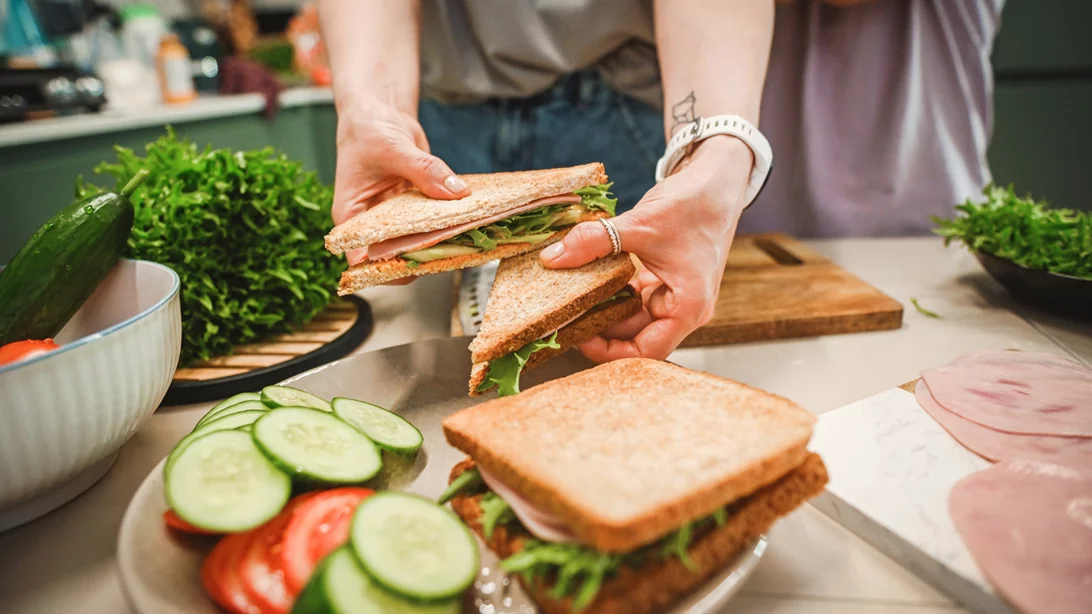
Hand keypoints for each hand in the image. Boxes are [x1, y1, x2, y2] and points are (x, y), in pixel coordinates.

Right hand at [332, 95, 470, 269]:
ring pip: (418, 241)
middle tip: (453, 248)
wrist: (378, 113)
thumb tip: (456, 191)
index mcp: (352, 217)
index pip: (364, 259)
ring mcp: (396, 217)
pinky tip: (470, 219)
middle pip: (395, 255)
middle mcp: (373, 223)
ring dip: (441, 240)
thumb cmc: (368, 129)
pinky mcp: (416, 208)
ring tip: (467, 236)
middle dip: (422, 256)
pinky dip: (449, 221)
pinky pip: (433, 221)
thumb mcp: (394, 147)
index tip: (416, 263)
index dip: (387, 268)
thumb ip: (424, 170)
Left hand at [540, 137, 752, 359]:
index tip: (577, 336)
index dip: (610, 350)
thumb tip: (553, 257)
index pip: (647, 351)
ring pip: (633, 316)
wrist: (715, 181)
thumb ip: (594, 241)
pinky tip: (588, 280)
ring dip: (604, 308)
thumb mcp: (639, 224)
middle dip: (600, 328)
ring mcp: (676, 295)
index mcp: (688, 307)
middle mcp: (685, 308)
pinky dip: (613, 291)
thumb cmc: (694, 204)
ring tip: (570, 298)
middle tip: (563, 315)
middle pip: (637, 336)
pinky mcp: (667, 281)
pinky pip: (635, 297)